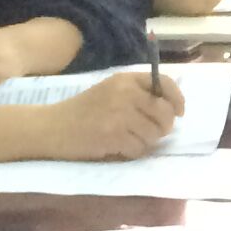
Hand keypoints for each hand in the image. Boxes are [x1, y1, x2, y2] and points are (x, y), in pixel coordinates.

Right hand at [47, 71, 187, 159]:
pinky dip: (132, 152)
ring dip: (145, 142)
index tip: (179, 113)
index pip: (165, 83)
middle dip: (163, 127)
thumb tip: (172, 108)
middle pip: (165, 113)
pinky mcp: (113, 135)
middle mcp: (125, 92)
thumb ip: (138, 95)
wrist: (51, 127)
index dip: (177, 100)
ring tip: (127, 139)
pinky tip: (117, 147)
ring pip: (154, 134)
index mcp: (125, 79)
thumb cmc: (82, 111)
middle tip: (150, 132)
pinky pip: (139, 149)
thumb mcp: (111, 92)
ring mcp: (119, 114)